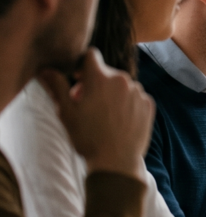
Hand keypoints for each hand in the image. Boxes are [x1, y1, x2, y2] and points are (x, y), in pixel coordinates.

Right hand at [39, 48, 153, 181]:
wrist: (116, 161)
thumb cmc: (87, 136)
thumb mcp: (66, 111)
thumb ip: (57, 86)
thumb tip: (46, 70)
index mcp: (100, 77)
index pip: (91, 55)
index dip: (82, 66)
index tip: (78, 79)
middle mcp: (123, 80)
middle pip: (106, 72)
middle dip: (95, 83)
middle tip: (86, 104)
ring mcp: (138, 92)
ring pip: (122, 85)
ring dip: (112, 93)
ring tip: (103, 115)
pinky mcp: (149, 104)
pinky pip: (135, 97)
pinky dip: (126, 103)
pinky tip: (118, 120)